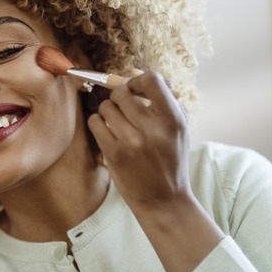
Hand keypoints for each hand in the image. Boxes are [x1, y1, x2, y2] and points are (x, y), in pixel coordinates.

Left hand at [88, 71, 189, 209]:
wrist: (164, 199)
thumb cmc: (171, 157)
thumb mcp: (176, 127)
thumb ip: (160, 97)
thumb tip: (131, 71)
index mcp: (173, 119)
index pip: (151, 80)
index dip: (139, 80)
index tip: (136, 88)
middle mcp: (153, 129)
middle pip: (123, 92)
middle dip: (120, 95)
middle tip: (125, 106)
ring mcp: (132, 142)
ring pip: (106, 107)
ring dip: (109, 111)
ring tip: (119, 123)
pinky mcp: (114, 154)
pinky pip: (96, 123)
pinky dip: (99, 124)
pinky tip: (109, 132)